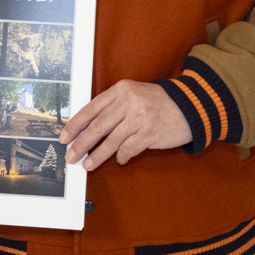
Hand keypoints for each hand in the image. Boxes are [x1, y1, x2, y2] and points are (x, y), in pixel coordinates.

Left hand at [60, 80, 190, 169]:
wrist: (189, 106)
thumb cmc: (157, 102)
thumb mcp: (133, 95)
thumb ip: (113, 107)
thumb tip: (88, 128)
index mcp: (120, 90)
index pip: (91, 109)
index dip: (75, 125)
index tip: (64, 137)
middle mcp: (128, 102)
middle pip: (97, 126)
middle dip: (81, 144)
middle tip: (71, 156)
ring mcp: (139, 118)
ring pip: (111, 141)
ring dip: (97, 155)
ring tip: (88, 165)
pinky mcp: (149, 133)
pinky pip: (128, 149)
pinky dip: (121, 156)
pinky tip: (119, 159)